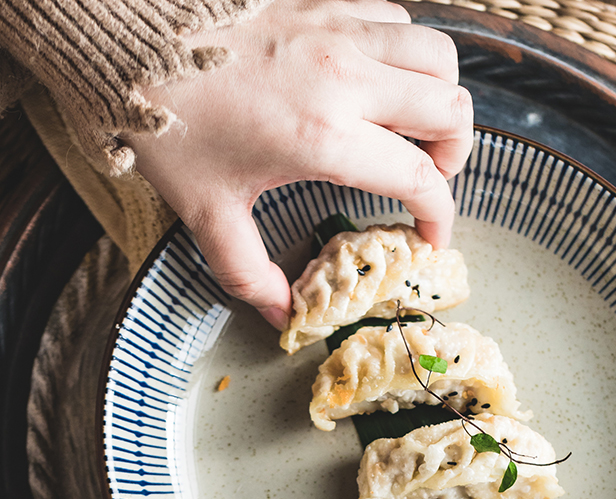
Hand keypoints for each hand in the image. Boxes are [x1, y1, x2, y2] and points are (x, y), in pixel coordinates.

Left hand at [126, 0, 472, 329]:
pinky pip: (398, 22)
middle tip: (426, 180)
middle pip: (451, 109)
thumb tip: (283, 316)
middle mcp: (346, 80)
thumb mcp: (207, 213)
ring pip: (438, 57)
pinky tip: (377, 85)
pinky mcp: (326, 3)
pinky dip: (406, 57)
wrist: (126, 39)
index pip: (420, 177)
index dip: (440, 215)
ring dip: (439, 99)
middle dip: (454, 155)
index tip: (432, 236)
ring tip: (412, 130)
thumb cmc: (167, 125)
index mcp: (323, 139)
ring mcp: (340, 32)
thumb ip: (250, 273)